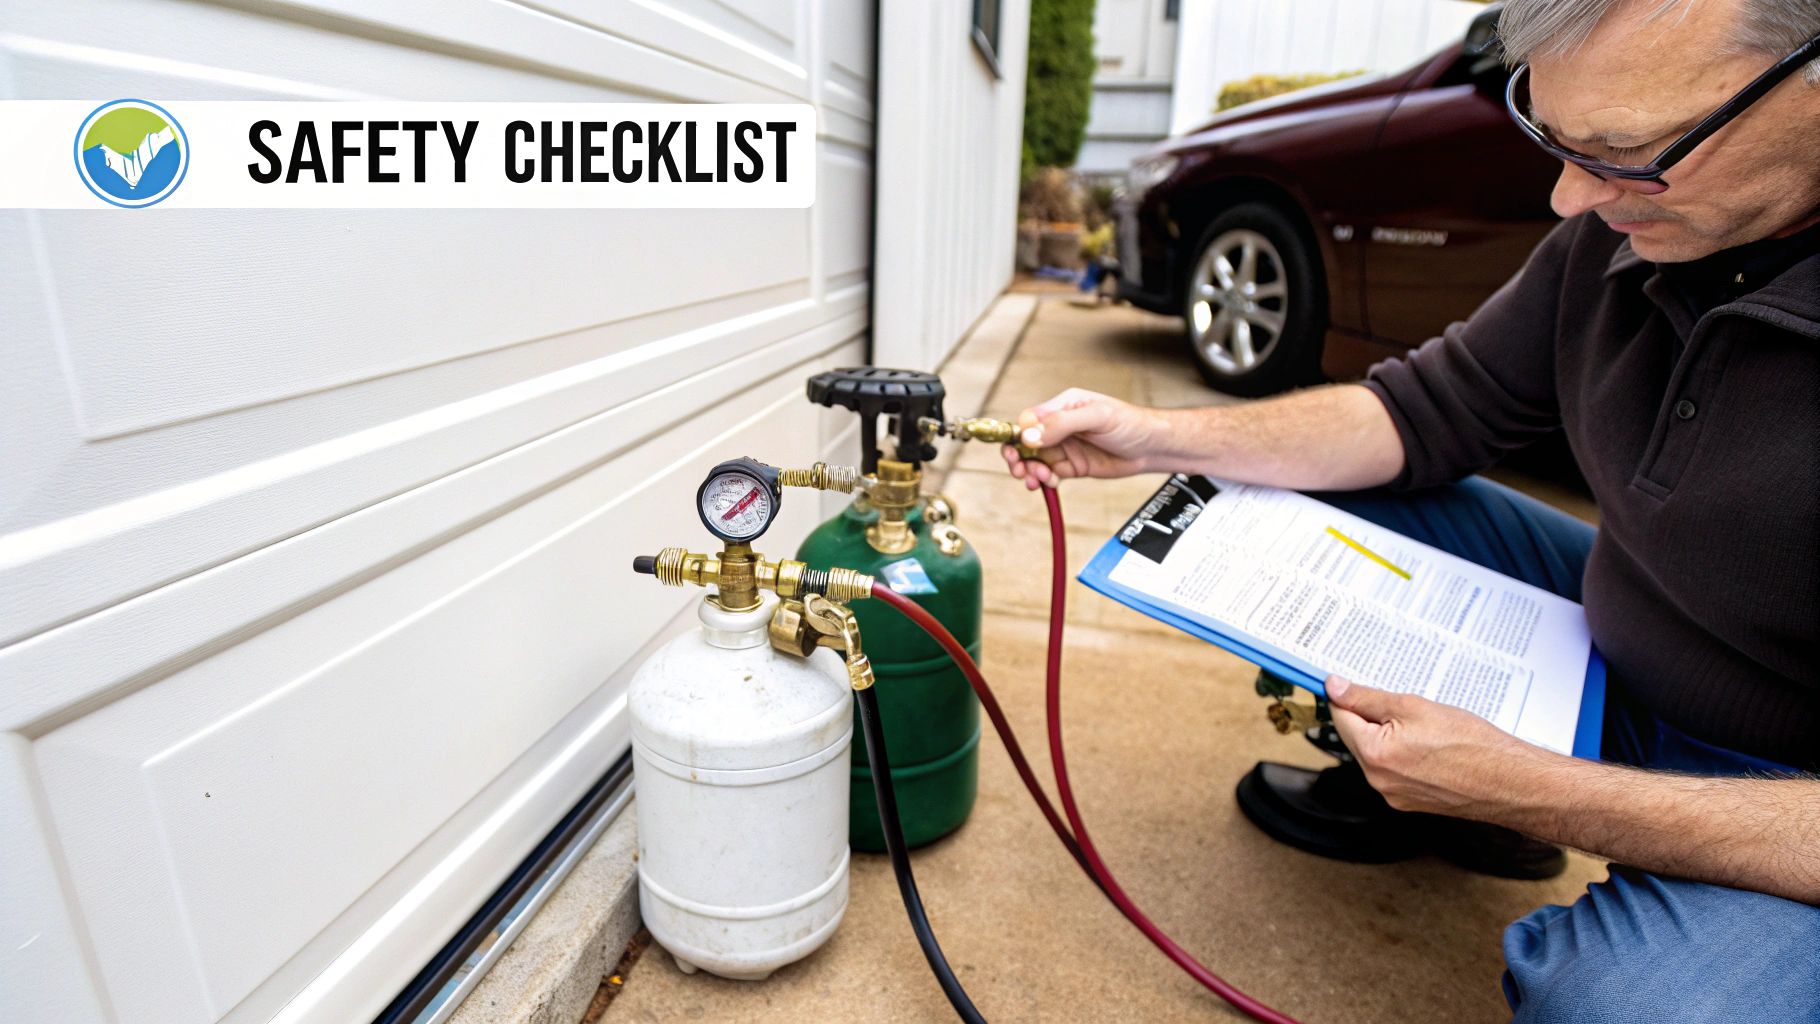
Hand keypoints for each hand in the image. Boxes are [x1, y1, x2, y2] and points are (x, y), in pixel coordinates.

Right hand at [1000, 388, 1165, 489]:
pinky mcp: (1072, 466)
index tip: (1017, 450)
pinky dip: (1043, 481)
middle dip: (1017, 456)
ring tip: (1037, 479)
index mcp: (1062, 406)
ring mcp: (1065, 447)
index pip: (1029, 420)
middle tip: (1019, 469)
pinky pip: (1049, 474)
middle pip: (1025, 442)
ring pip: (1034, 461)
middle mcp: (1060, 427)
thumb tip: (1029, 434)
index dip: (1018, 436)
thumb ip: (1061, 424)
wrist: (1153, 448)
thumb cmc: (1131, 423)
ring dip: (1030, 471)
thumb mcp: (1096, 417)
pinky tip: (1049, 483)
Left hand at [1325, 675, 1552, 818]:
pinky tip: (1430, 746)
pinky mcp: (1410, 802)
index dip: (1346, 696)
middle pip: (1357, 737)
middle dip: (1371, 716)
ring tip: (1424, 726)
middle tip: (1401, 702)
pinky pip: (1394, 771)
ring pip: (1376, 754)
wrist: (1511, 782)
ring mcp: (1394, 795)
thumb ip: (1369, 698)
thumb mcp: (1415, 707)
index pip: (1341, 717)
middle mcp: (1378, 780)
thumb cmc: (1473, 745)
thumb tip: (1335, 687)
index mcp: (1374, 754)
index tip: (1346, 682)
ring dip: (1389, 735)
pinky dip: (1404, 754)